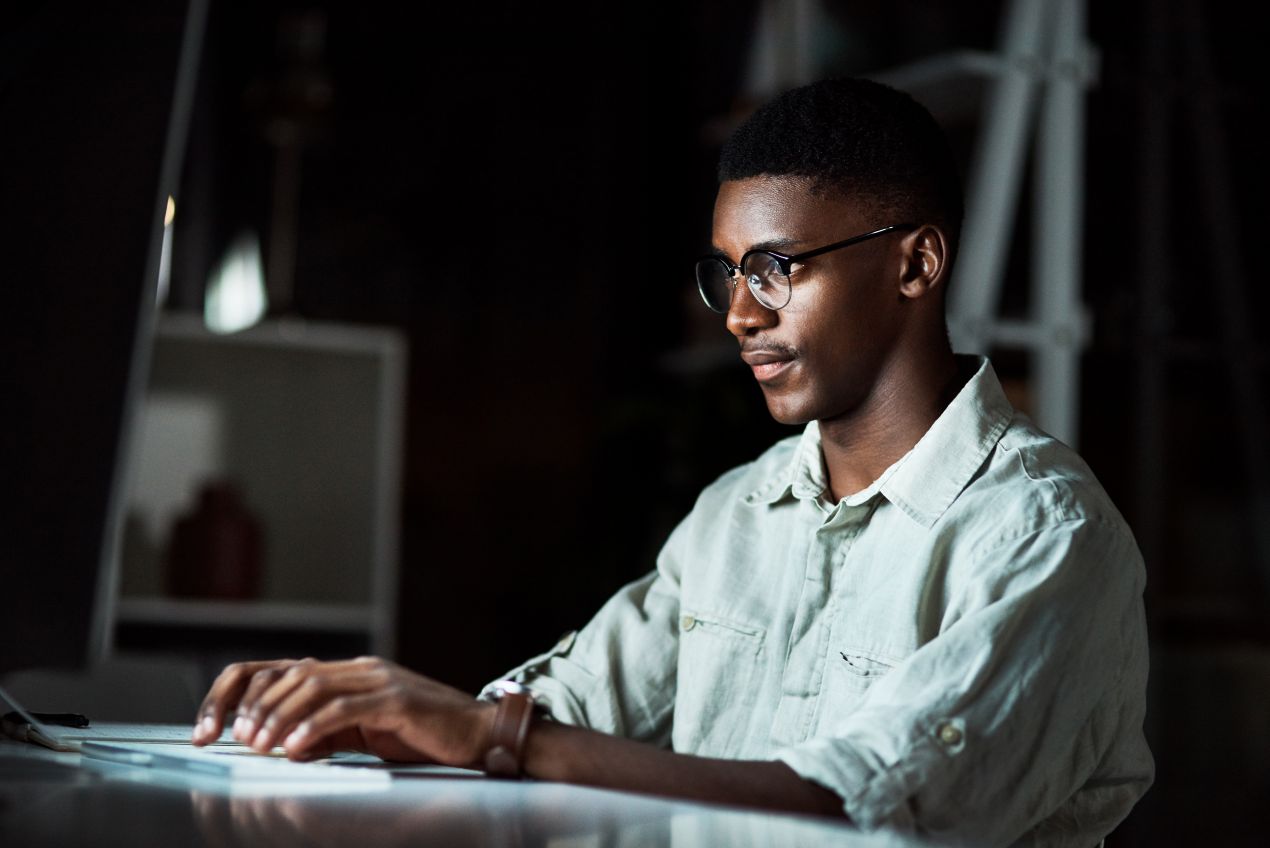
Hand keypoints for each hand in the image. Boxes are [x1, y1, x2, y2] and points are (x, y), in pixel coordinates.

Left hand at [190, 656, 494, 766]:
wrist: (481, 735)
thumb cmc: (426, 737)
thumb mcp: (365, 736)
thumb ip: (328, 734)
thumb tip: (284, 745)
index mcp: (351, 673)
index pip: (281, 669)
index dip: (240, 692)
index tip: (210, 726)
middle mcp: (362, 668)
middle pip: (290, 672)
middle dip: (253, 705)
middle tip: (233, 739)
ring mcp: (380, 680)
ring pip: (312, 685)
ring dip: (278, 716)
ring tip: (258, 745)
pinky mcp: (397, 700)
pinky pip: (345, 708)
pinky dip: (313, 726)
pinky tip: (293, 747)